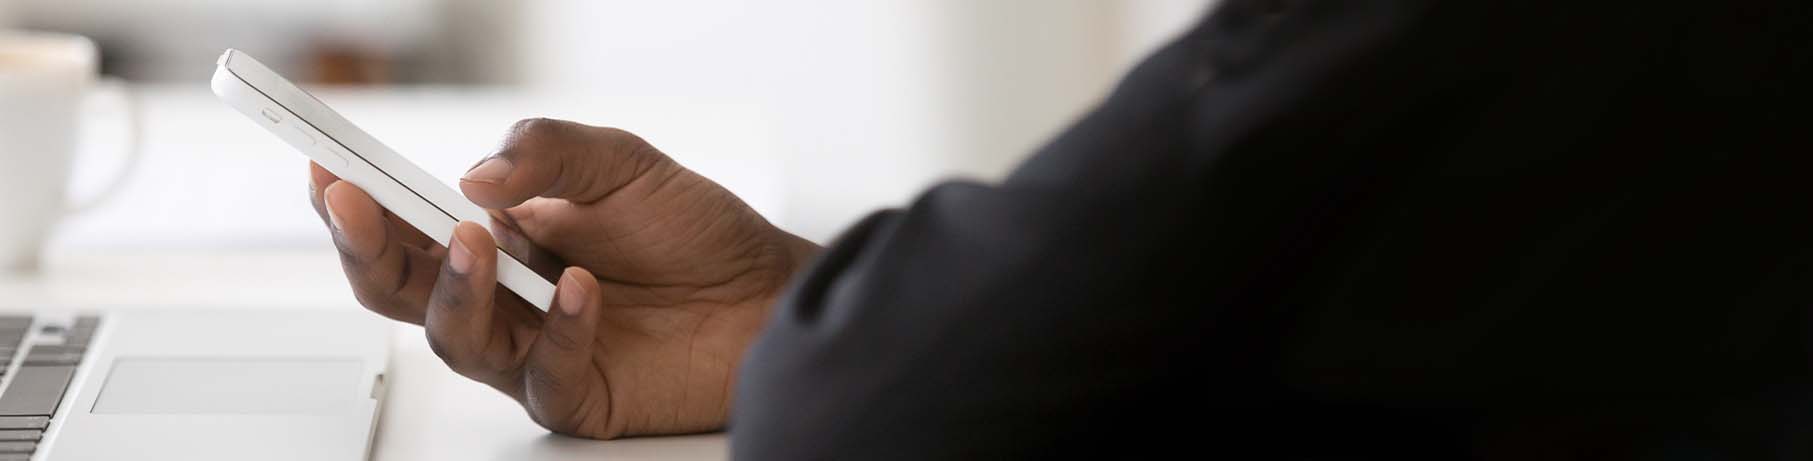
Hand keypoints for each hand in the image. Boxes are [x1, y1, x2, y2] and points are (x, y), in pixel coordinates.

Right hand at [308, 118, 819, 437]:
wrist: (768, 290)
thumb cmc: (694, 231)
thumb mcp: (621, 163)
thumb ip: (548, 155)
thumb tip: (472, 178)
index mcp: (497, 236)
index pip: (405, 225)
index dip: (357, 202)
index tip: (323, 167)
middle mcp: (504, 298)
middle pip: (402, 290)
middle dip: (368, 248)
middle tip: (356, 207)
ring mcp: (534, 351)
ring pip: (456, 338)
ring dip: (456, 287)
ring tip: (478, 239)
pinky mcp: (579, 396)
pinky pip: (545, 377)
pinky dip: (562, 331)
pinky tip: (584, 290)